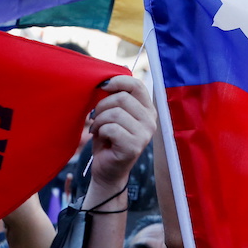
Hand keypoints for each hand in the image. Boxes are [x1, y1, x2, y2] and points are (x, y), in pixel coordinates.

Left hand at [88, 76, 155, 190]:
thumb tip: (106, 79)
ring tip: (98, 129)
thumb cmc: (109, 138)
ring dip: (99, 120)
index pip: (137, 85)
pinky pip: (111, 128)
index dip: (117, 81)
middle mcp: (151, 121)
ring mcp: (145, 134)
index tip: (102, 86)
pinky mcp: (134, 146)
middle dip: (102, 106)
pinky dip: (100, 132)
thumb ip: (116, 97)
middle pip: (121, 98)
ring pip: (115, 113)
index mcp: (148, 110)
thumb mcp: (114, 113)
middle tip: (96, 117)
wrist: (107, 168)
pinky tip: (101, 138)